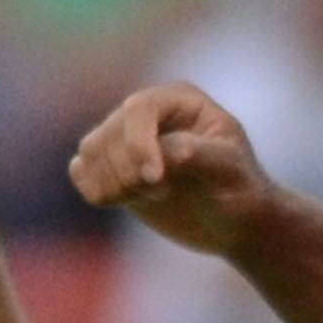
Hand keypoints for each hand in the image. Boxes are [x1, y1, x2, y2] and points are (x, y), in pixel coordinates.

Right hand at [67, 83, 278, 257]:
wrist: (234, 221)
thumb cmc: (240, 188)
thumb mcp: (229, 168)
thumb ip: (198, 154)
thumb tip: (168, 151)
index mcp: (178, 101)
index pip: (139, 109)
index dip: (138, 143)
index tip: (156, 179)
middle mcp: (147, 115)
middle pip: (108, 132)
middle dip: (127, 170)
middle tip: (162, 193)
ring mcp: (127, 141)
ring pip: (90, 151)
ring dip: (110, 181)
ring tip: (146, 197)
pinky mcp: (114, 170)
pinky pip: (81, 172)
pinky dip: (95, 189)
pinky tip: (125, 201)